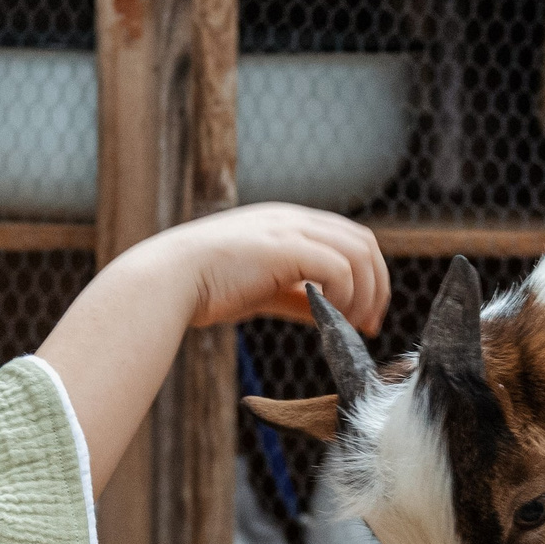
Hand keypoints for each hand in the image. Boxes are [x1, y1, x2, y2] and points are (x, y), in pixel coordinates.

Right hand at [140, 203, 389, 333]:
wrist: (167, 280)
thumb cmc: (206, 288)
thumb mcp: (263, 290)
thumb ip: (299, 297)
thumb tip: (333, 318)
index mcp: (288, 223)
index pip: (350, 239)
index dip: (368, 278)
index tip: (365, 317)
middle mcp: (293, 219)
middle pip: (364, 242)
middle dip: (377, 286)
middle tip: (369, 323)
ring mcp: (289, 229)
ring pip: (359, 253)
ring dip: (364, 293)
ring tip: (349, 324)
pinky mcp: (284, 247)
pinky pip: (339, 267)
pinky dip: (345, 295)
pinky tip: (330, 317)